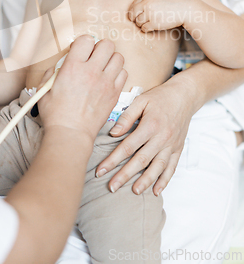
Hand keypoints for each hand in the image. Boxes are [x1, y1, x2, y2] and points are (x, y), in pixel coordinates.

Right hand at [39, 35, 126, 143]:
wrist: (71, 133)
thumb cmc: (56, 114)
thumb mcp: (45, 88)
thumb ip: (53, 72)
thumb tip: (60, 64)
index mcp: (73, 67)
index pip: (86, 40)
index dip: (83, 42)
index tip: (80, 50)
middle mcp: (92, 72)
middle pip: (107, 44)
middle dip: (100, 47)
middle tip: (94, 56)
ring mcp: (106, 82)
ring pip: (118, 57)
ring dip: (111, 59)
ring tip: (103, 66)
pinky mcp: (115, 93)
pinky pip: (124, 73)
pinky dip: (118, 73)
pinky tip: (109, 79)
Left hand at [95, 73, 195, 195]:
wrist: (185, 95)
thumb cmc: (160, 96)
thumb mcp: (141, 100)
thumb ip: (127, 117)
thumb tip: (113, 133)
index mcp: (150, 125)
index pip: (128, 147)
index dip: (113, 160)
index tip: (101, 170)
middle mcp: (162, 138)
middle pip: (141, 161)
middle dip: (125, 175)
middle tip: (112, 187)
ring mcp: (171, 145)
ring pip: (157, 167)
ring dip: (145, 181)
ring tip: (133, 191)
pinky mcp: (178, 149)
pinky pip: (171, 168)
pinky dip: (164, 180)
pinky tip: (156, 191)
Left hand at [128, 0, 188, 31]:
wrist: (185, 9)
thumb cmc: (172, 4)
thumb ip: (148, 1)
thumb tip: (134, 11)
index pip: (133, 4)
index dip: (133, 11)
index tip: (135, 15)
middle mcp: (147, 3)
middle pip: (132, 13)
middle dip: (133, 18)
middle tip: (137, 21)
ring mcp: (150, 13)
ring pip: (137, 22)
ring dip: (141, 24)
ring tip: (148, 24)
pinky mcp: (154, 23)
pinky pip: (144, 28)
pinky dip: (146, 29)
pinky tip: (151, 27)